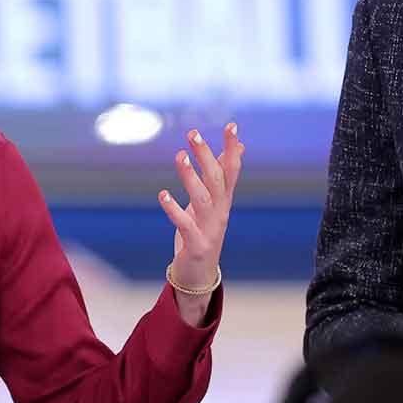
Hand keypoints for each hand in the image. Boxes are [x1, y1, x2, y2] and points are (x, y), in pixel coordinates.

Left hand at [158, 123, 244, 325]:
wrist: (200, 277)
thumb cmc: (203, 234)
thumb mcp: (214, 202)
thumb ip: (223, 176)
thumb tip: (239, 147)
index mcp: (223, 201)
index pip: (232, 170)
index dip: (232, 148)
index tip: (232, 125)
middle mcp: (220, 212)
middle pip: (217, 180)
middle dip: (207, 156)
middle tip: (193, 133)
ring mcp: (210, 229)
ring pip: (203, 198)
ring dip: (191, 177)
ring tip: (179, 156)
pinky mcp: (196, 245)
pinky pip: (185, 224)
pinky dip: (174, 209)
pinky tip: (162, 194)